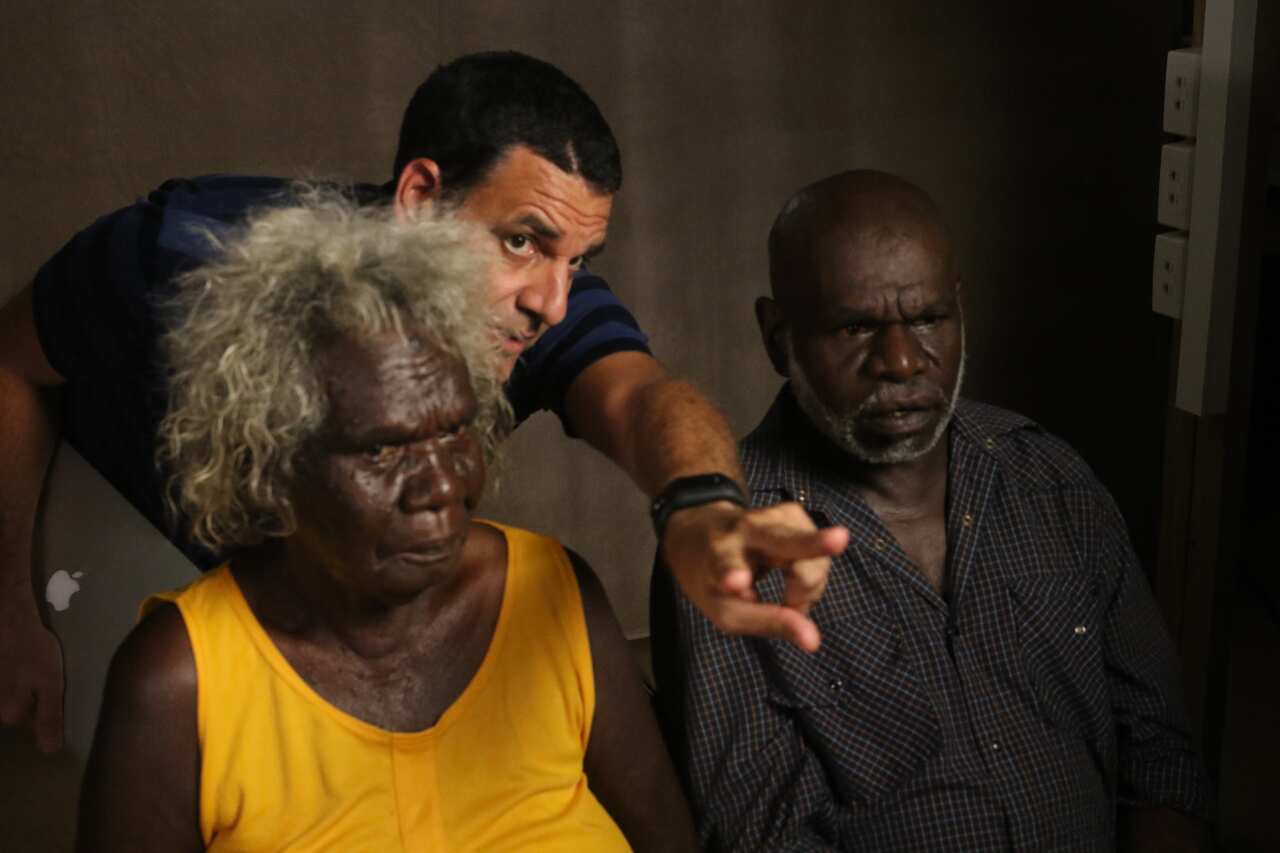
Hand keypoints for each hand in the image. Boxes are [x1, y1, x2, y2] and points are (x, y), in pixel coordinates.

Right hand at [0, 593, 64, 751]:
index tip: (56, 694)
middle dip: (35, 700)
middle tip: (45, 677)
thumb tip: (49, 752)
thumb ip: (50, 718)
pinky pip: (8, 685)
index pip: (35, 725)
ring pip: (13, 698)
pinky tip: (22, 664)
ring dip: (25, 688)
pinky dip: (16, 678)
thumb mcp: (51, 685)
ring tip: (33, 669)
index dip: (49, 711)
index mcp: (11, 713)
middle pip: (21, 712)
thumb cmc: (34, 652)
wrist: (10, 621)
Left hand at [661, 501, 848, 651]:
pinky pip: (817, 554)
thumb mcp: (729, 612)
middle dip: (811, 543)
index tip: (737, 583)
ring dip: (807, 586)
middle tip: (840, 539)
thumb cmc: (715, 580)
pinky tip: (794, 579)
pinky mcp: (792, 512)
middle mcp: (746, 529)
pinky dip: (810, 575)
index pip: (725, 565)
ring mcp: (772, 515)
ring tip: (790, 598)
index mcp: (717, 554)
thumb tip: (814, 641)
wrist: (699, 533)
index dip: (733, 575)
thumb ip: (769, 623)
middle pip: (782, 538)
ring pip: (812, 557)